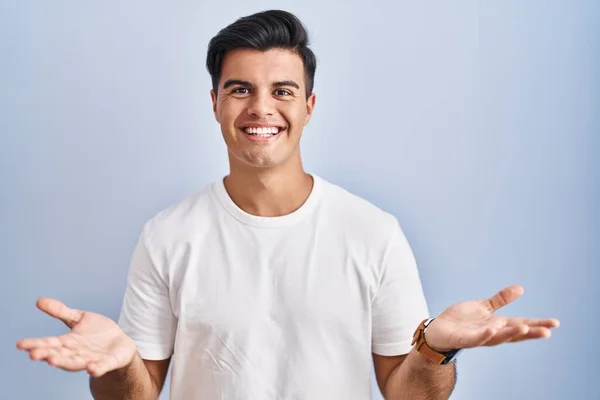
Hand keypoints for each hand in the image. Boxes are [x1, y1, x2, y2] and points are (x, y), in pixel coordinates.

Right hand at [16, 298, 136, 376]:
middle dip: (47, 355)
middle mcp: (76, 353)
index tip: (20, 344)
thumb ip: (60, 311)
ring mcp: (91, 359)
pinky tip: (91, 368)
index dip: (35, 344)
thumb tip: (38, 300)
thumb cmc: (96, 332)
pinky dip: (96, 368)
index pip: (49, 344)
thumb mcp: (78, 318)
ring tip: (52, 361)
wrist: (119, 343)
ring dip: (64, 363)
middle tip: (33, 354)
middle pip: (59, 355)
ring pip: (75, 363)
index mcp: (67, 343)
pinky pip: (101, 367)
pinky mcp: (107, 363)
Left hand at [424, 285, 559, 351]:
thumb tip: (521, 289)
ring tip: (524, 328)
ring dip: (510, 334)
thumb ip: (500, 300)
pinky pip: (476, 338)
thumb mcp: (483, 307)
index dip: (537, 324)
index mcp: (497, 324)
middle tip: (547, 332)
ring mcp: (478, 336)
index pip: (521, 324)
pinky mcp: (463, 339)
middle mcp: (491, 332)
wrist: (438, 330)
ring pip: (497, 337)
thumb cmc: (462, 320)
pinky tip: (493, 328)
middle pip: (513, 334)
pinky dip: (485, 334)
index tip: (555, 323)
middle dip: (529, 333)